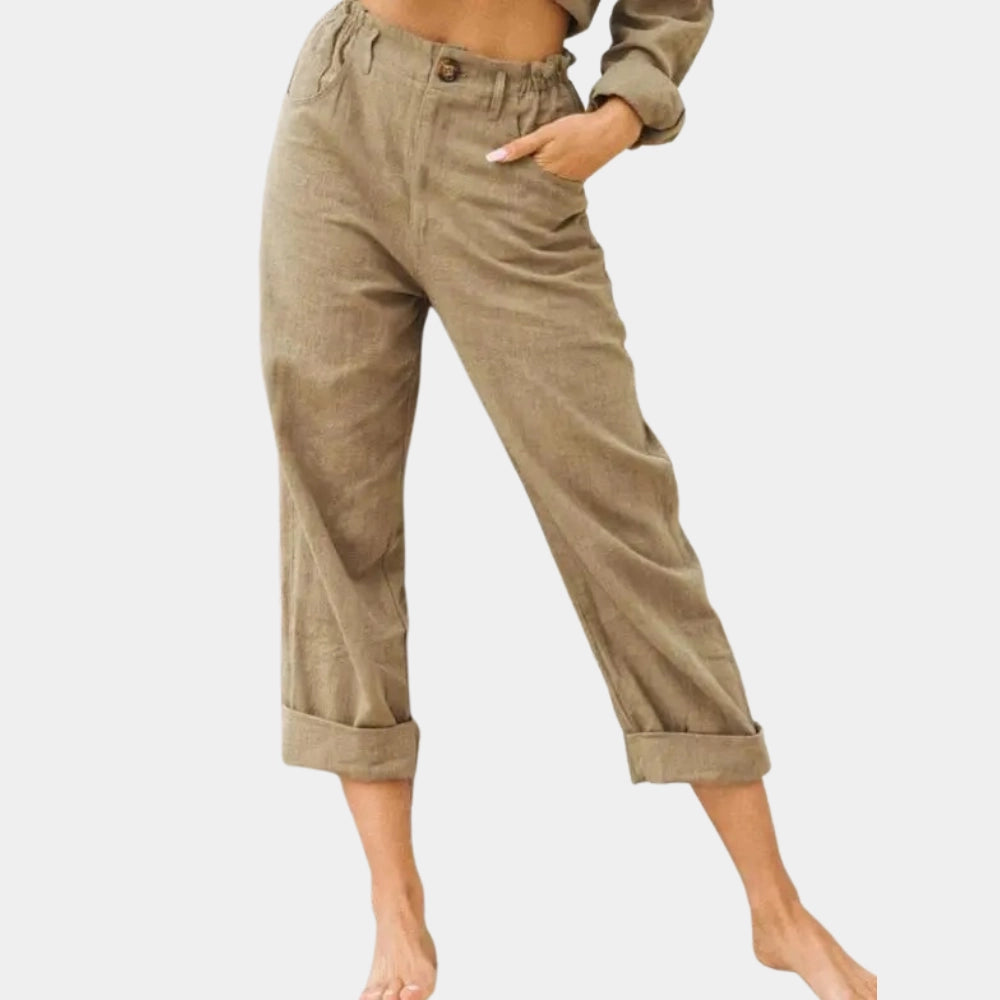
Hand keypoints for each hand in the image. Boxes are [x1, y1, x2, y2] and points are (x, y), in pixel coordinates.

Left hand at [485, 96, 642, 182]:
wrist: (609, 132)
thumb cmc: (575, 128)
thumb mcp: (546, 133)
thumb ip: (520, 146)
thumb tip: (492, 158)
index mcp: (542, 170)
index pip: (515, 180)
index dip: (502, 183)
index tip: (485, 187)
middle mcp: (551, 182)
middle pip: (526, 188)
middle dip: (511, 190)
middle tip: (490, 194)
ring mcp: (562, 184)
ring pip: (539, 189)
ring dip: (526, 189)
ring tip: (506, 193)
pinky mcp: (572, 181)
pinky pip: (552, 187)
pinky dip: (542, 186)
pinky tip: (533, 186)